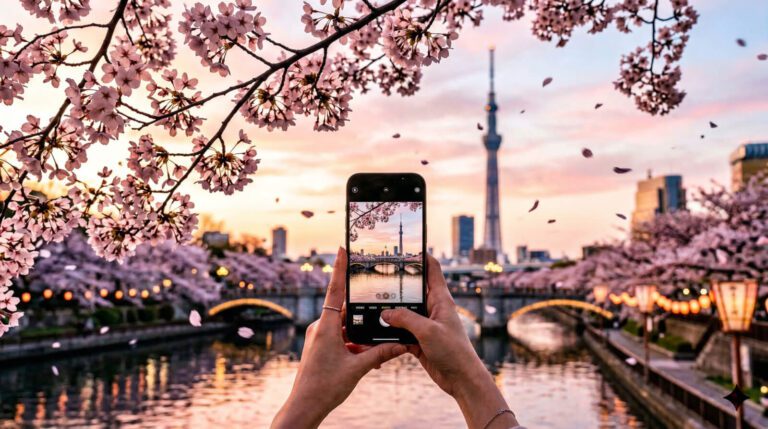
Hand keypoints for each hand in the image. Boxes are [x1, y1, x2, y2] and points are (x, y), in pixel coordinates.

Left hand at [271, 247, 406, 428]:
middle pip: (346, 311)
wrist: (304, 407)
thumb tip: (402, 343)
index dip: (341, 268)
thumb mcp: (358, 368)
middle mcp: (320, 327)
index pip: (335, 290)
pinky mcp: (319, 347)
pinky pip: (340, 338)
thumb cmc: (326, 387)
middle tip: (381, 309)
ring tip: (377, 349)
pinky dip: (354, 344)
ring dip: (361, 335)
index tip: (343, 248)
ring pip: (345, 327)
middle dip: (365, 315)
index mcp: (326, 326)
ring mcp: (319, 337)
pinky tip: (367, 356)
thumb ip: (380, 353)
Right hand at [381, 255, 519, 428]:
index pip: (432, 268)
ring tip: (371, 299)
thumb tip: (385, 312)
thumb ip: (405, 319)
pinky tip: (375, 327)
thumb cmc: (454, 352)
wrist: (461, 380)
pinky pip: (400, 329)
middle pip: (413, 288)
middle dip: (397, 281)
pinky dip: (390, 329)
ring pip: (404, 310)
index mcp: (441, 299)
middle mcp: (433, 308)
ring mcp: (425, 323)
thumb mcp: (428, 332)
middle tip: (378, 272)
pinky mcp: (419, 339)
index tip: (404, 246)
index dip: (420, 255)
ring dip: (390, 308)